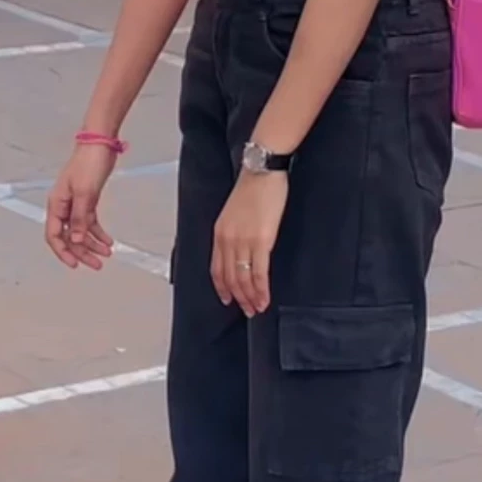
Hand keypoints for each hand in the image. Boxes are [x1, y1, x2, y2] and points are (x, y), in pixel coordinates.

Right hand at [44, 146, 115, 270]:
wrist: (101, 144)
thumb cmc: (89, 162)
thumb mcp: (85, 192)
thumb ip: (79, 218)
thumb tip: (75, 238)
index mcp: (57, 204)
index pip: (54, 235)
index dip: (63, 251)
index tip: (75, 264)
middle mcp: (64, 206)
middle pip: (69, 236)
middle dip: (82, 252)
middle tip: (96, 264)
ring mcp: (75, 204)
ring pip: (80, 231)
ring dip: (92, 243)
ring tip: (106, 254)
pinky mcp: (87, 200)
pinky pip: (89, 222)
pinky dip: (98, 232)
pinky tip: (107, 241)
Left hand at [212, 169, 288, 315]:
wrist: (262, 171)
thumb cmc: (252, 188)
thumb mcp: (233, 212)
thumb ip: (233, 232)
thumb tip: (240, 251)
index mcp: (219, 233)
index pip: (216, 269)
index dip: (222, 288)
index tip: (228, 300)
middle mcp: (227, 240)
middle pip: (230, 278)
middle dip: (238, 298)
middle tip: (247, 310)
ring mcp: (243, 241)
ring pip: (243, 279)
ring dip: (250, 297)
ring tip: (257, 308)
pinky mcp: (261, 241)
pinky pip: (259, 272)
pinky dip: (261, 289)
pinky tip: (265, 298)